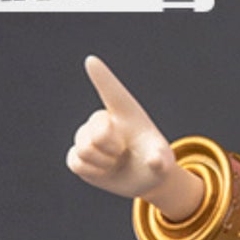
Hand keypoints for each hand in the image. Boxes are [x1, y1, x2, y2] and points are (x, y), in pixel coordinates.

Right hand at [66, 55, 203, 219]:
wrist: (144, 178)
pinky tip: (104, 170)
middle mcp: (105, 120)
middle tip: (122, 152)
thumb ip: (161, 161)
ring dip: (103, 162)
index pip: (112, 91)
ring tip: (116, 161)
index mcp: (126, 112)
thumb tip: (155, 161)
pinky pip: (76, 162)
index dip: (102, 76)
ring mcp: (89, 136)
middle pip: (96, 130)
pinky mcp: (79, 155)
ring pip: (84, 148)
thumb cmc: (156, 162)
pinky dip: (92, 172)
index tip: (91, 61)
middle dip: (110, 146)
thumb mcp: (164, 162)